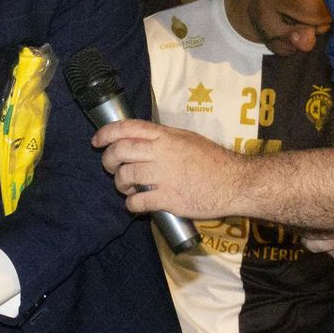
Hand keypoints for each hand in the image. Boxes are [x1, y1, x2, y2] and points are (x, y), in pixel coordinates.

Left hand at [93, 119, 238, 218]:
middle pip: (120, 151)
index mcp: (166, 135)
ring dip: (119, 184)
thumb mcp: (188, 139)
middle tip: (110, 168)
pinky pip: (138, 201)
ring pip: (125, 176)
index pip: (127, 127)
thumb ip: (164, 139)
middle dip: (108, 160)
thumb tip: (143, 140)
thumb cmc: (214, 161)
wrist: (236, 182)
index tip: (97, 141)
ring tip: (126, 188)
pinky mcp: (169, 198)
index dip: (106, 133)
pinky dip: (131, 204)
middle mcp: (161, 152)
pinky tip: (135, 204)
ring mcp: (164, 175)